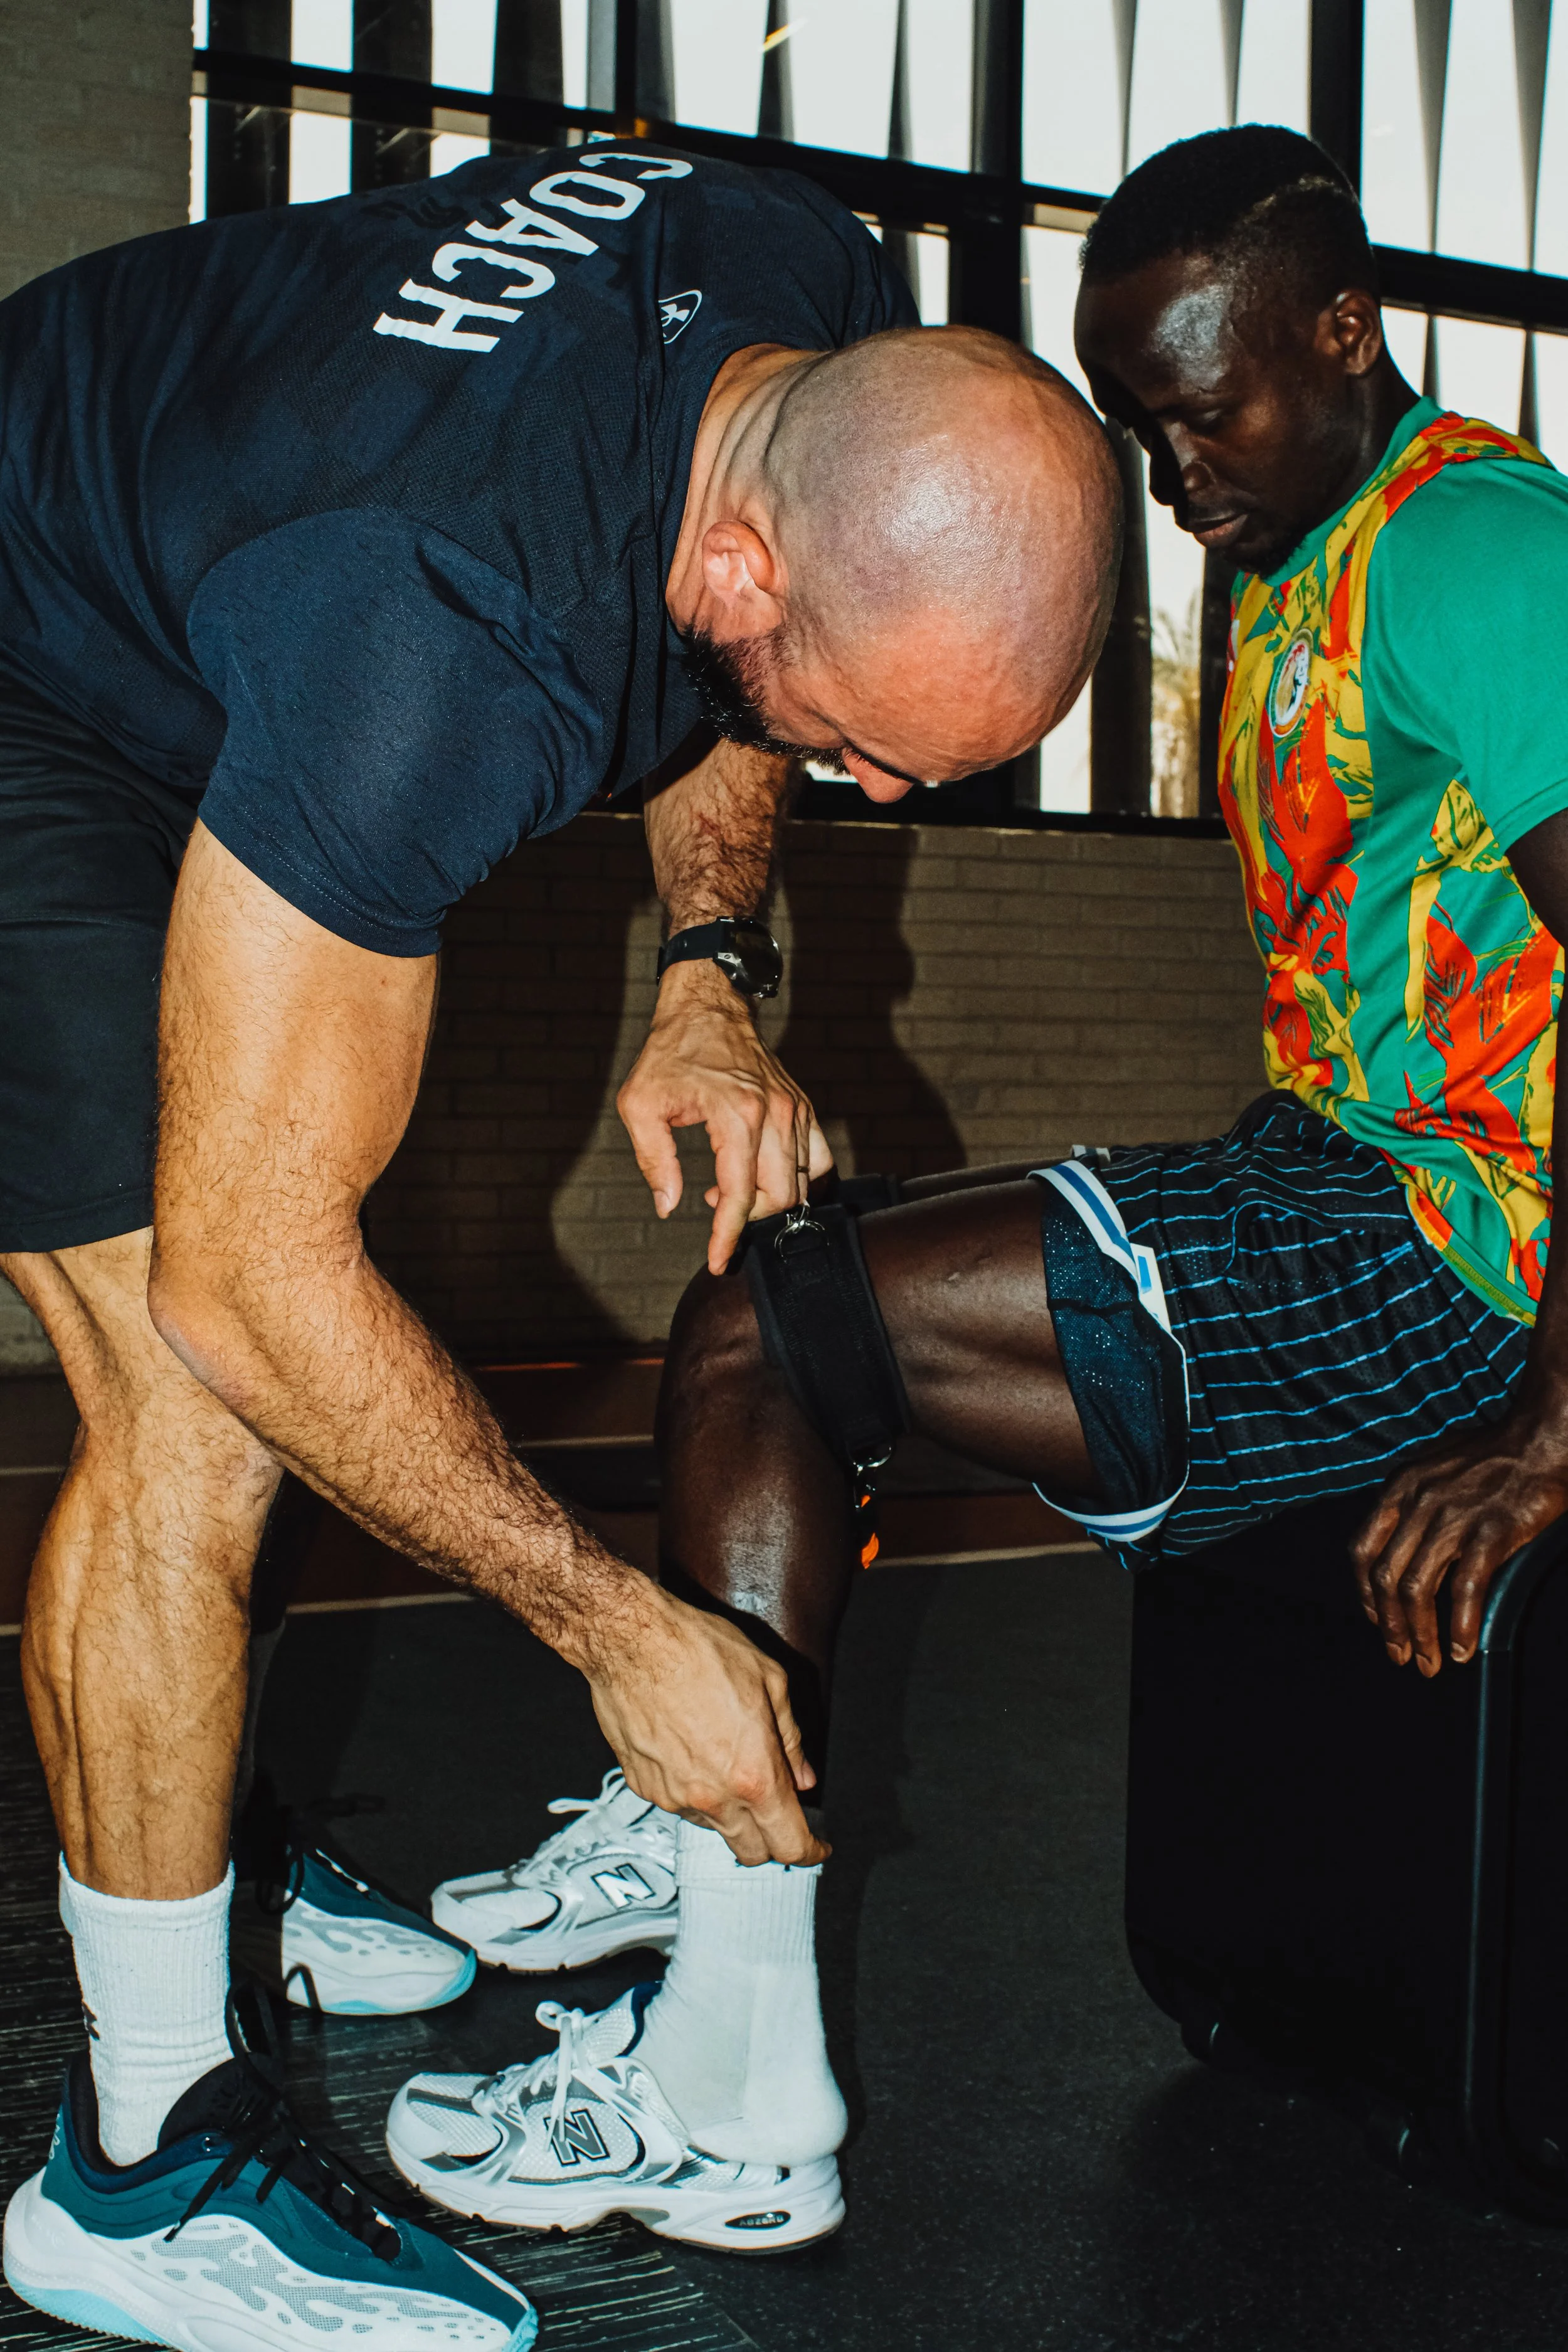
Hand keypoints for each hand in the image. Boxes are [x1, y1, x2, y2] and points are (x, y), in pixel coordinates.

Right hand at [585, 1584, 828, 1864]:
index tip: (816, 1846)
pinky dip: (694, 1792)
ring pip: (713, 1827)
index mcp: (754, 1775)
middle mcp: (713, 1797)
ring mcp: (673, 1796)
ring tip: (727, 1762)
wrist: (633, 1640)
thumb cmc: (700, 1650)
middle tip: (778, 1813)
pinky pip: (678, 1804)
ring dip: (729, 1812)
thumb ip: (790, 1739)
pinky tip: (693, 1753)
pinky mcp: (643, 1786)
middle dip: (771, 1841)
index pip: (790, 1844)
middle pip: (751, 1852)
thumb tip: (803, 1776)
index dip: (810, 1851)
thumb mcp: (770, 1681)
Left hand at [617, 958, 831, 1273]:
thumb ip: (654, 1160)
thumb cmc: (670, 1051)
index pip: (742, 1194)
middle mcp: (775, 1114)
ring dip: (771, 1203)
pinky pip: (818, 1160)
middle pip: (782, 1197)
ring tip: (730, 1191)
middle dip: (753, 1223)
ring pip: (805, 1183)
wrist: (707, 1006)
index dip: (728, 1235)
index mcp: (737, 1115)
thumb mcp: (640, 1104)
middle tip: (719, 1217)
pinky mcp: (802, 1107)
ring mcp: (795, 1110)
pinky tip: (763, 1179)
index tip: (718, 1260)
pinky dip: (800, 1182)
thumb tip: (668, 1205)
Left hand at [1349, 1400, 1567, 1673]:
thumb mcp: (1434, 1465)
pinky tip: (1464, 1648)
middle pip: (1386, 1578)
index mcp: (1399, 1488)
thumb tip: (1401, 1538)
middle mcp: (1417, 1503)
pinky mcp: (1491, 1532)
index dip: (1364, 1593)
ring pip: (1418, 1589)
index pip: (1362, 1550)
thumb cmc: (1493, 1451)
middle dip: (1389, 1626)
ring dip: (1420, 1634)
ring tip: (1429, 1662)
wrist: (1541, 1436)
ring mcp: (1453, 1518)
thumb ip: (1412, 1500)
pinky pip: (1466, 1588)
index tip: (1376, 1619)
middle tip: (1400, 1656)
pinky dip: (1461, 1625)